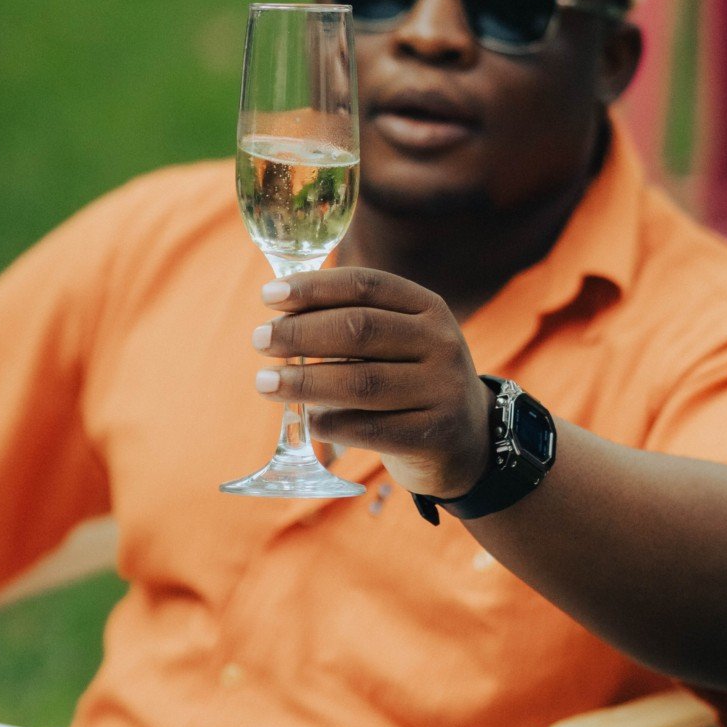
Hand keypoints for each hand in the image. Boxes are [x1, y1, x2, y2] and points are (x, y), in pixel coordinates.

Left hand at [252, 267, 492, 498]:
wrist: (466, 441)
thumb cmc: (410, 381)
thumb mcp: (397, 342)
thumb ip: (351, 324)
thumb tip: (278, 315)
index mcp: (427, 308)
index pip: (366, 285)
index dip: (314, 287)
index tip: (269, 296)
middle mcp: (441, 343)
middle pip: (360, 328)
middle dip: (301, 332)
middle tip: (260, 340)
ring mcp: (442, 390)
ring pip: (362, 382)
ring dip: (306, 381)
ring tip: (266, 383)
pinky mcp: (435, 434)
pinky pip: (371, 429)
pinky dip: (331, 423)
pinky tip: (308, 420)